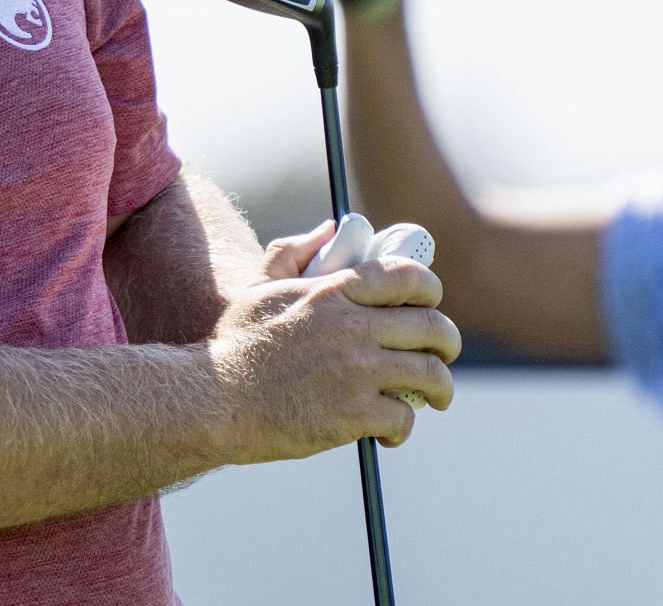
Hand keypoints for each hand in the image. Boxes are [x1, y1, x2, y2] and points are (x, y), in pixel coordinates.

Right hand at [209, 229, 460, 460]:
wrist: (215, 399)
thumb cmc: (236, 345)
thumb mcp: (259, 288)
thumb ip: (293, 253)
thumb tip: (330, 229)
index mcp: (332, 292)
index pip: (407, 276)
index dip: (430, 290)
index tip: (430, 304)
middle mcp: (352, 326)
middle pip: (432, 326)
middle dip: (447, 342)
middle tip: (442, 354)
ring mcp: (357, 371)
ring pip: (431, 374)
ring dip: (440, 389)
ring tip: (435, 398)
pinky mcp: (355, 414)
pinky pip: (405, 418)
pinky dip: (402, 428)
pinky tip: (387, 433)